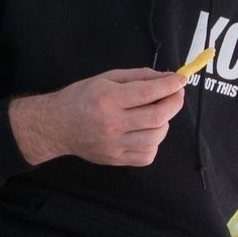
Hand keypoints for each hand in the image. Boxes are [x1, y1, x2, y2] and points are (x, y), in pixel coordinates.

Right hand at [9, 68, 188, 166]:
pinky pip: (148, 155)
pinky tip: (147, 131)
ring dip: (165, 123)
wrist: (56, 126)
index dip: (170, 86)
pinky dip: (154, 143)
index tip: (181, 80)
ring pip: (156, 137)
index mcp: (108, 99)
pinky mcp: (116, 160)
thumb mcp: (106, 78)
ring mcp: (114, 145)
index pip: (148, 93)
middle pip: (157, 116)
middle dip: (174, 103)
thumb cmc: (81, 98)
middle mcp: (112, 123)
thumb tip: (167, 78)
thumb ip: (138, 77)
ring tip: (157, 113)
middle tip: (176, 94)